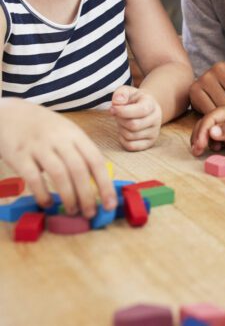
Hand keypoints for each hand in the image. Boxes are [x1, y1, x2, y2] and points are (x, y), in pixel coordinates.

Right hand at [0, 103, 116, 217]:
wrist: (11, 114)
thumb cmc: (44, 127)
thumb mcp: (66, 132)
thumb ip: (79, 152)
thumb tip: (96, 182)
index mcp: (75, 134)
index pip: (96, 160)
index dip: (105, 184)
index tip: (110, 203)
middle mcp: (60, 139)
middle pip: (79, 169)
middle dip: (88, 195)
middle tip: (91, 213)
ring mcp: (39, 147)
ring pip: (60, 175)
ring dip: (69, 196)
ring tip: (73, 210)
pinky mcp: (20, 155)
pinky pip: (34, 178)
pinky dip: (43, 194)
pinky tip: (48, 204)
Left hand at [110, 85, 162, 150]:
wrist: (146, 108)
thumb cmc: (134, 100)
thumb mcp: (127, 92)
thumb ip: (121, 93)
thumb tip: (117, 102)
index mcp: (152, 104)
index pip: (140, 110)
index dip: (123, 111)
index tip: (112, 109)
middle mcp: (156, 118)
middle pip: (134, 125)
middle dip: (120, 120)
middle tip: (117, 116)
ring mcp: (154, 132)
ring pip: (131, 136)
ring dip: (121, 129)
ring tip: (122, 122)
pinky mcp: (150, 142)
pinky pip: (131, 146)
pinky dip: (123, 140)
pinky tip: (124, 131)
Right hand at [190, 103, 224, 154]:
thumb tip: (211, 132)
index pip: (211, 116)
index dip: (203, 129)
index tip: (200, 143)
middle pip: (206, 123)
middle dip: (199, 136)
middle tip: (197, 151)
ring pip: (209, 132)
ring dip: (203, 140)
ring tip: (201, 151)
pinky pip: (217, 140)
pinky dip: (212, 145)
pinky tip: (214, 150)